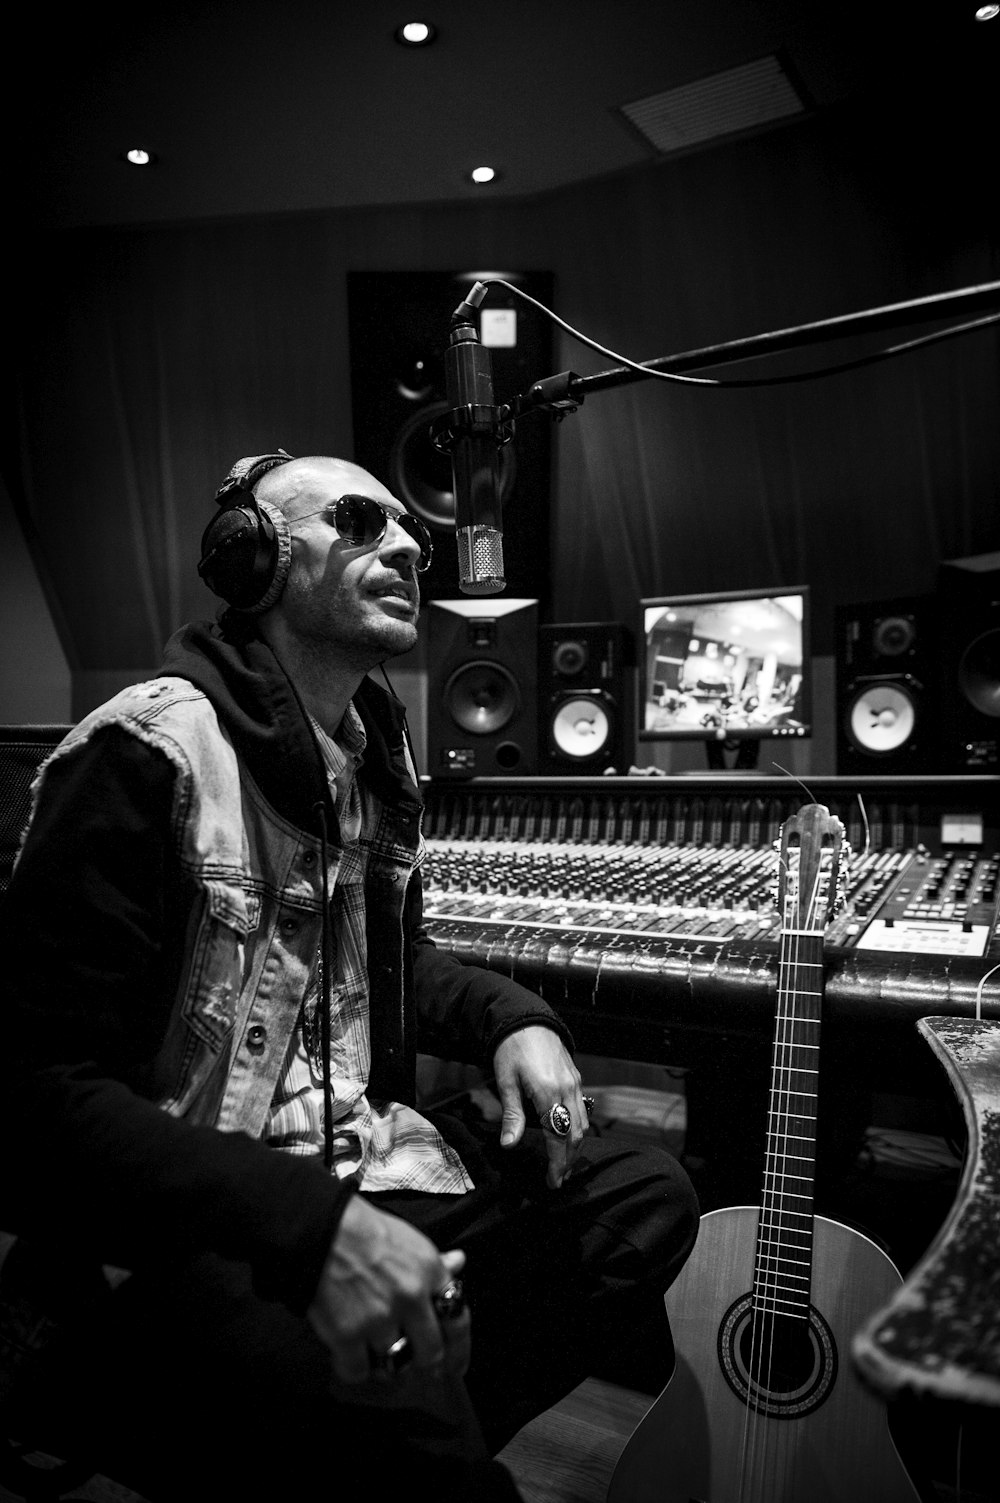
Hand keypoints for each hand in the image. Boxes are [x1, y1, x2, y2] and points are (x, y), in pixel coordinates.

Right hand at [306, 1194, 469, 1383]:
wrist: (322, 1229)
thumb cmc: (365, 1231)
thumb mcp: (409, 1239)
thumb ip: (435, 1261)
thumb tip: (459, 1262)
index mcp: (430, 1272)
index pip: (458, 1321)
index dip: (459, 1350)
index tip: (454, 1366)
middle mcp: (411, 1298)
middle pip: (430, 1352)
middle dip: (421, 1360)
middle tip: (408, 1358)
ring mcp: (380, 1318)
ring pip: (393, 1364)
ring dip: (383, 1360)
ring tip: (371, 1344)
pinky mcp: (348, 1334)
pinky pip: (358, 1371)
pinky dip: (352, 1367)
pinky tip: (347, 1352)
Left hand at [492, 1025, 587, 1188]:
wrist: (527, 1019)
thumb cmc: (512, 1049)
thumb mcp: (506, 1081)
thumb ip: (512, 1115)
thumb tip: (509, 1145)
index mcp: (548, 1092)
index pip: (558, 1138)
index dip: (557, 1163)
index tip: (553, 1182)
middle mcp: (567, 1090)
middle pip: (575, 1135)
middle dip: (568, 1161)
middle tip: (558, 1180)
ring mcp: (575, 1084)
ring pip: (583, 1124)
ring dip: (575, 1148)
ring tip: (564, 1165)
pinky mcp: (576, 1078)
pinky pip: (583, 1110)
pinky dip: (578, 1130)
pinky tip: (569, 1139)